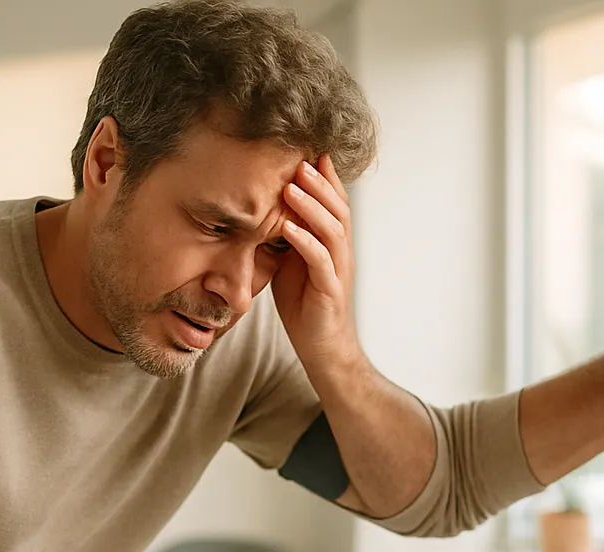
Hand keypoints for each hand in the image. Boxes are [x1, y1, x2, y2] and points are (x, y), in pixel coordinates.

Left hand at [272, 154, 363, 374]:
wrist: (321, 348)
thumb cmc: (305, 306)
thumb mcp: (291, 264)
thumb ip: (285, 238)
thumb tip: (263, 211)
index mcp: (332, 244)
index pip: (333, 204)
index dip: (324, 179)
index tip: (308, 151)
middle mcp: (340, 253)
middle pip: (337, 209)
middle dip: (320, 183)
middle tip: (299, 159)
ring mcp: (338, 271)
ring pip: (332, 231)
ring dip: (312, 206)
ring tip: (293, 185)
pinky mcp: (330, 291)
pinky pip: (320, 262)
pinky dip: (305, 242)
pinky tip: (288, 227)